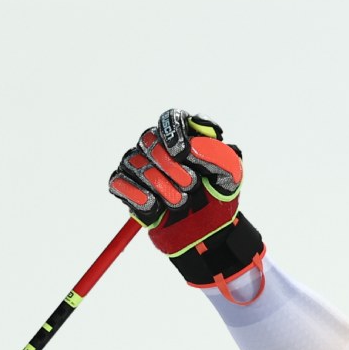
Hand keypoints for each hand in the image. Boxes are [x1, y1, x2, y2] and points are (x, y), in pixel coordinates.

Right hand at [108, 110, 264, 292]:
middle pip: (148, 139)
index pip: (169, 119)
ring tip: (181, 201)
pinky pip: (118, 182)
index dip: (173, 133)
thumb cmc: (217, 196)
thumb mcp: (230, 175)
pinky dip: (136, 194)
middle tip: (191, 184)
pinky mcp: (127, 188)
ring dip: (160, 184)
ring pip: (133, 161)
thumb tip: (192, 147)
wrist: (207, 230)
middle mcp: (157, 145)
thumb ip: (218, 155)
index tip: (183, 153)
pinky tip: (155, 205)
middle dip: (170, 164)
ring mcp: (139, 165)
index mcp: (182, 135)